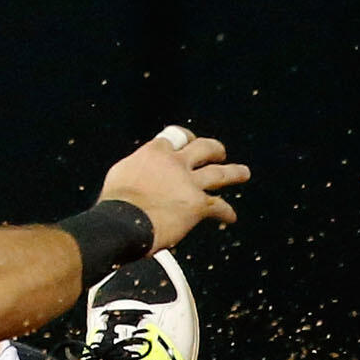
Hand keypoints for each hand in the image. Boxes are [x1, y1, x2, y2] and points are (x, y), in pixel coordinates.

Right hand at [100, 129, 249, 251]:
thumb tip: (142, 173)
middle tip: (218, 152)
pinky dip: (226, 212)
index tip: (185, 142)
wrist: (122, 222)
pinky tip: (230, 217)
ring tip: (243, 173)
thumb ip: (139, 169)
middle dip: (214, 149)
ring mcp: (189, 183)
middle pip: (204, 148)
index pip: (174, 136)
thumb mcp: (121, 174)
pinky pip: (219, 207)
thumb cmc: (115, 202)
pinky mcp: (198, 204)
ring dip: (235, 172)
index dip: (182, 139)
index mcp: (154, 152)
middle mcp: (175, 163)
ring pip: (220, 173)